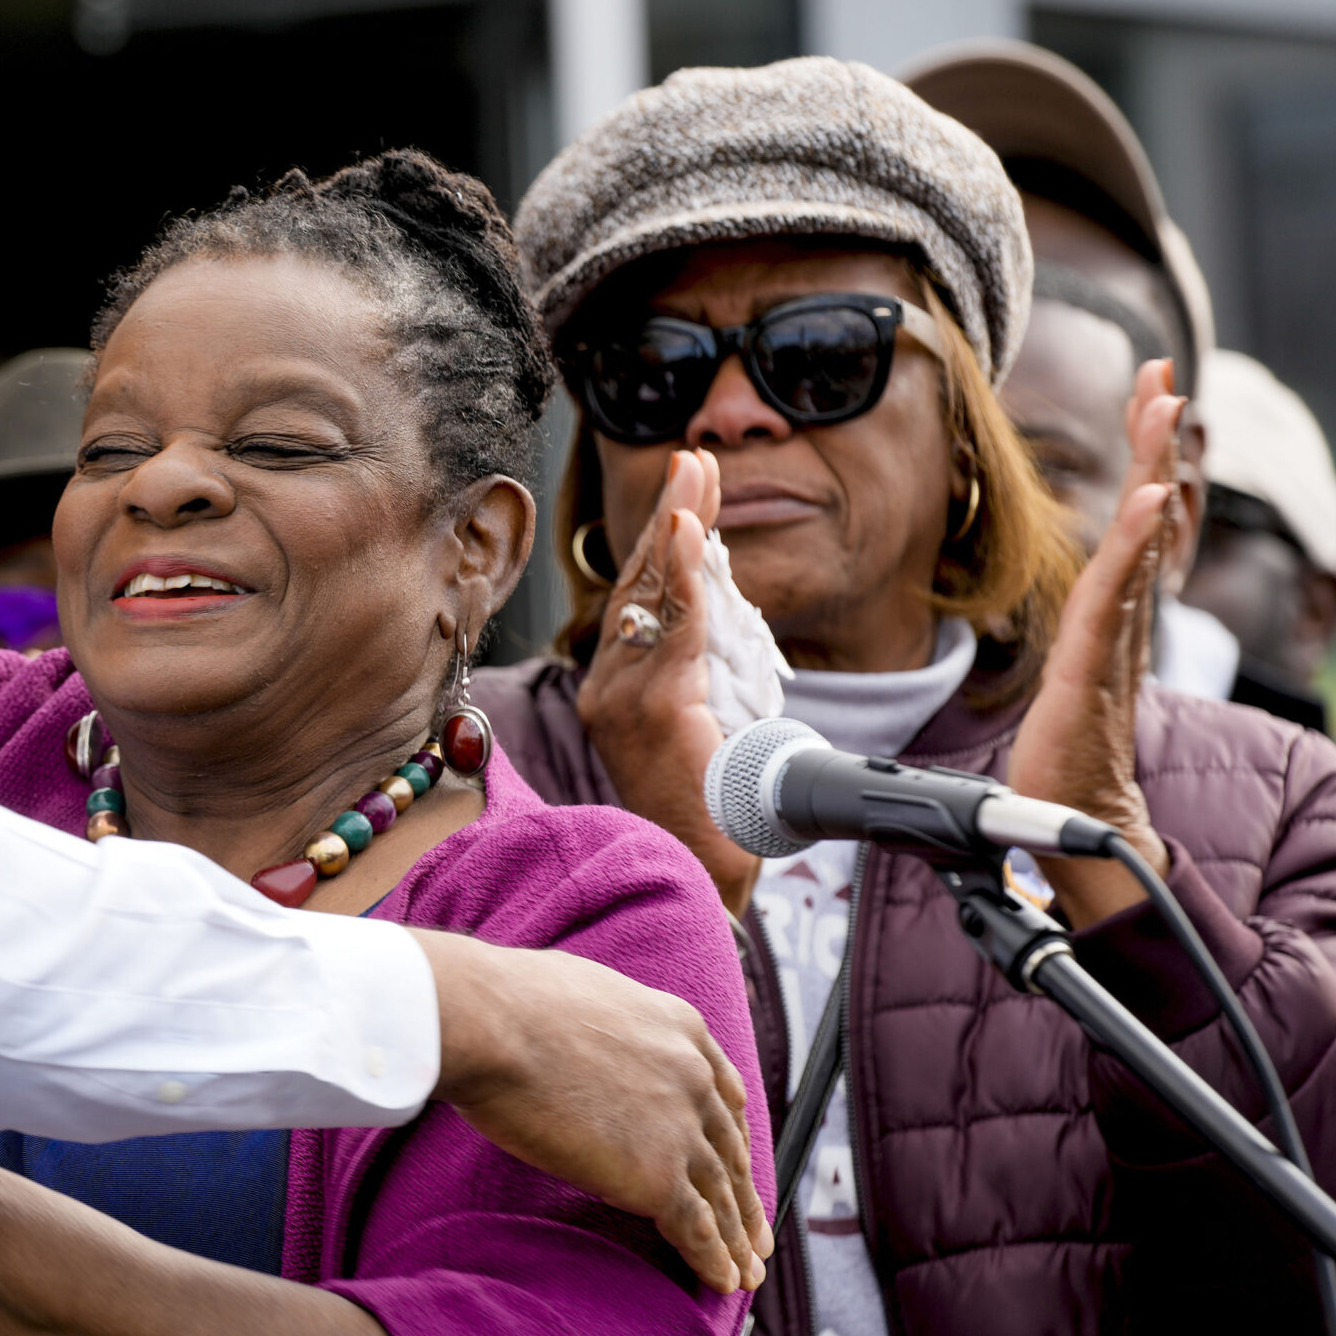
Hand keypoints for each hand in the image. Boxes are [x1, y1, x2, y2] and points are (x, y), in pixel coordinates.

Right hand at [417, 931, 768, 1292]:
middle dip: (744, 1198)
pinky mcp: (657, 1175)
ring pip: (721, 1196)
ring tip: (747, 1272)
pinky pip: (697, 1228)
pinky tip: (723, 1281)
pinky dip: (713, 1259)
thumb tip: (580, 1039)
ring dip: (738, 1240)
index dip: (732, 1137)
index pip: (722, 1092)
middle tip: (757, 1234)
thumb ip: (606, 1025)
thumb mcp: (583, 993)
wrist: (492, 1023)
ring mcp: (680, 1127)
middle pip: (729, 1150)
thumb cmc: (506, 1002)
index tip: (738, 1162)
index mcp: (678, 1027)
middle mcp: (692, 1076)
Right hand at [576, 449, 759, 910]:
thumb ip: (707, 671)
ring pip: (653, 596)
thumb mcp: (712, 724)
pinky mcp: (650, 709)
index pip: (641, 597)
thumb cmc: (715, 813)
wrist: (704, 874)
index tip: (690, 489)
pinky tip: (691, 531)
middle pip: (640, 583)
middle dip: (671, 515)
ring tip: (695, 476)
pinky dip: (686, 575)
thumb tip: (728, 614)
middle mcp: (607, 687)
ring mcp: (621, 697)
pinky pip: (676, 628)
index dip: (665, 539)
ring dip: (679, 527)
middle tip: (694, 461)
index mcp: (617, 688)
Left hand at [1009, 358, 1182, 928]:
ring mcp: (1114, 642)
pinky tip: (1148, 500)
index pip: (1133, 524)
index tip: (1150, 395)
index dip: (1145, 459)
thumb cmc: (1063, 762)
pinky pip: (1116, 596)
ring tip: (1166, 407)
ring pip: (1137, 541)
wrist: (1071, 827)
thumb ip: (1078, 642)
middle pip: (1147, 516)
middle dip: (1155, 441)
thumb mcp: (1066, 680)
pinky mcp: (1094, 669)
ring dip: (1152, 468)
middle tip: (1165, 373)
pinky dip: (1134, 545)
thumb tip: (1077, 619)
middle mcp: (1124, 621)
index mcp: (1115, 618)